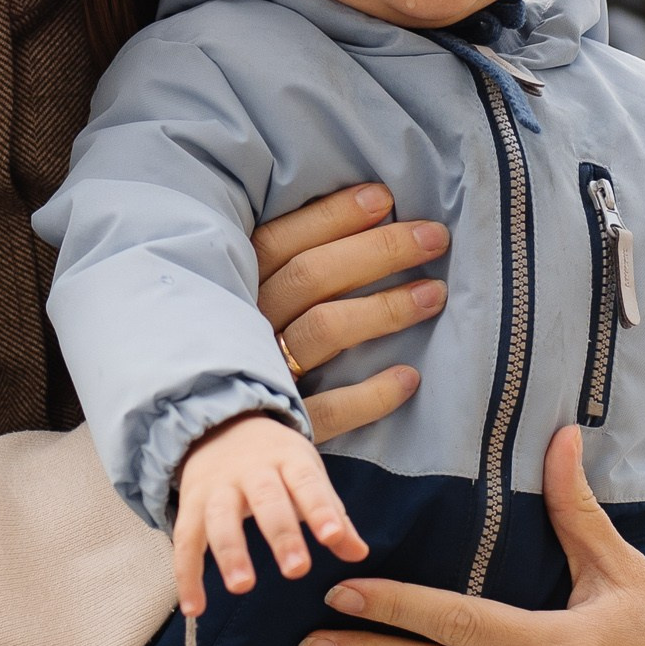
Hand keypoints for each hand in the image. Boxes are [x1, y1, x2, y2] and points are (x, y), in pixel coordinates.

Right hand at [175, 411, 367, 613]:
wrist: (220, 426)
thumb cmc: (277, 463)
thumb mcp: (308, 476)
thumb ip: (333, 516)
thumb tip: (359, 554)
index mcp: (288, 460)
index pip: (307, 483)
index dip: (319, 509)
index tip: (332, 538)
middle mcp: (251, 471)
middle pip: (266, 500)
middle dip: (281, 534)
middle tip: (297, 570)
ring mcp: (217, 487)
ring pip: (220, 518)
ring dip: (230, 553)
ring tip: (242, 587)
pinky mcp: (190, 505)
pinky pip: (184, 541)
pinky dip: (186, 575)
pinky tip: (194, 609)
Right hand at [254, 182, 447, 441]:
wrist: (209, 447)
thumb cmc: (234, 349)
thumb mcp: (240, 297)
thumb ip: (279, 266)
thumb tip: (358, 216)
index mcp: (229, 288)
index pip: (281, 242)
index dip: (333, 217)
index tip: (385, 198)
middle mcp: (241, 326)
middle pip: (311, 278)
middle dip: (378, 252)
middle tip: (434, 238)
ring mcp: (260, 376)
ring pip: (324, 330)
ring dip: (384, 310)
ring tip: (435, 294)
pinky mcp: (280, 426)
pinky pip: (329, 410)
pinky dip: (371, 395)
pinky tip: (410, 379)